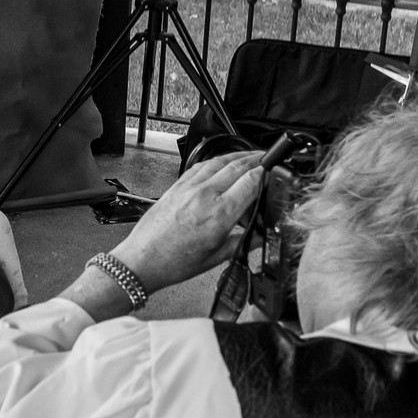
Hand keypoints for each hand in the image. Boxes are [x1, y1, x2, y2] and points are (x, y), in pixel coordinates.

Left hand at [110, 153, 263, 292]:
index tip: (274, 171)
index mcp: (219, 214)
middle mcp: (204, 196)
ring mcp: (189, 188)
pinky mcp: (176, 186)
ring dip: (238, 155)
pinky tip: (222, 163)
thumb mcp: (218, 257)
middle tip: (268, 157)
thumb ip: (245, 242)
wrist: (142, 260)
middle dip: (257, 158)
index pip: (251, 181)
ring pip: (219, 161)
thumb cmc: (174, 262)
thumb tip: (263, 235)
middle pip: (238, 166)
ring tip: (250, 156)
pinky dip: (216, 161)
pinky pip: (200, 166)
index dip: (266, 173)